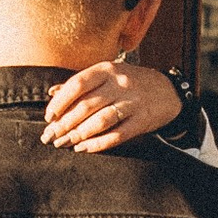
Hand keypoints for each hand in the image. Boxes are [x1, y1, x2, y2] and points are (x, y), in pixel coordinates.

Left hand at [42, 59, 182, 152]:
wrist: (169, 91)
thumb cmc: (131, 82)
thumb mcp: (108, 74)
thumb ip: (82, 83)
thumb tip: (52, 93)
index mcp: (107, 69)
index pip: (77, 84)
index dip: (60, 102)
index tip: (49, 116)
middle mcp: (120, 84)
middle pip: (86, 105)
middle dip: (65, 123)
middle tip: (51, 136)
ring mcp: (132, 102)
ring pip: (100, 121)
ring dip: (79, 134)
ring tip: (65, 143)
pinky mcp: (142, 120)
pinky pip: (117, 135)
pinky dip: (98, 144)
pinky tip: (85, 148)